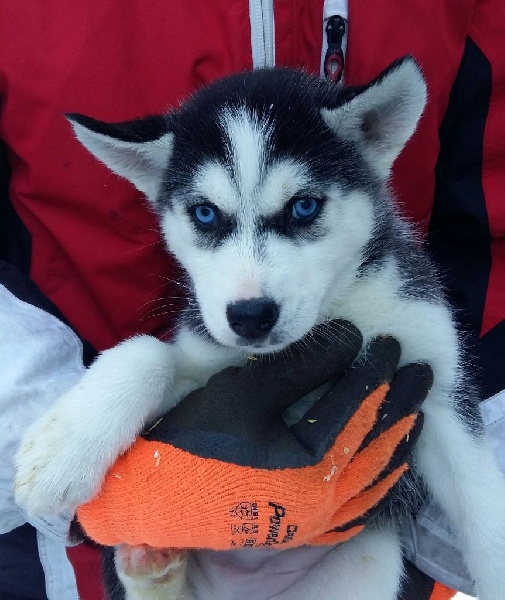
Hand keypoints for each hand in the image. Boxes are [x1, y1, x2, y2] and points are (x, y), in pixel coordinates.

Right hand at [77, 320, 431, 549]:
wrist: (157, 498)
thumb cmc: (197, 440)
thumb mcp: (245, 392)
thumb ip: (301, 365)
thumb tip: (348, 336)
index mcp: (311, 462)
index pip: (357, 406)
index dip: (376, 371)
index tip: (390, 343)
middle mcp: (322, 497)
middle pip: (376, 441)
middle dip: (400, 403)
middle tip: (420, 373)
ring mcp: (314, 518)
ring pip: (374, 477)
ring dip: (396, 440)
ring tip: (413, 413)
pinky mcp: (302, 527)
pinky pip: (358, 506)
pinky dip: (378, 480)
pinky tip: (385, 467)